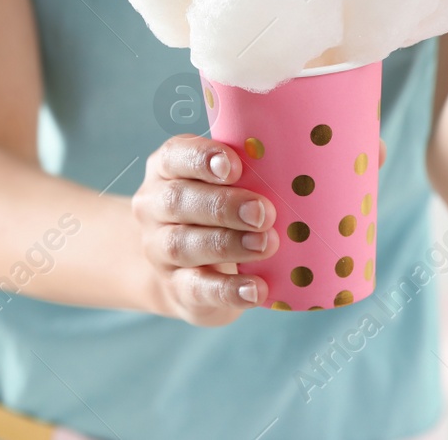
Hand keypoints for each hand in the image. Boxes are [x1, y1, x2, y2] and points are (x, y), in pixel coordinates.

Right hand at [131, 135, 276, 324]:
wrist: (184, 273)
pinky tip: (256, 288)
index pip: (175, 156)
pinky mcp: (175, 289)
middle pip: (178, 201)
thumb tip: (293, 171)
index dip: (202, 159)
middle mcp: (154, 208)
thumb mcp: (222, 187)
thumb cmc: (215, 215)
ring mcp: (159, 251)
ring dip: (228, 244)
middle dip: (223, 205)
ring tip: (265, 245)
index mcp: (166, 171)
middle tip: (263, 212)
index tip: (233, 166)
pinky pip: (197, 289)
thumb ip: (246, 175)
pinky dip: (228, 290)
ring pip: (183, 245)